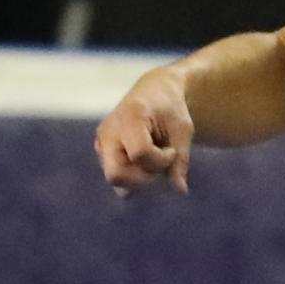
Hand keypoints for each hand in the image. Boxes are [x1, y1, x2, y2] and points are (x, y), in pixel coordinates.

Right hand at [97, 67, 195, 194]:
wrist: (154, 92)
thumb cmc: (171, 109)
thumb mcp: (183, 130)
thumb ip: (180, 160)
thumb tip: (180, 190)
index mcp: (130, 116)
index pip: (140, 154)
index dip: (161, 160)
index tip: (172, 151)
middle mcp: (109, 130)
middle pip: (116, 175)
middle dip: (143, 179)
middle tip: (160, 164)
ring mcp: (101, 142)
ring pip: (116, 180)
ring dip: (140, 179)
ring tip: (154, 160)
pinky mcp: (102, 151)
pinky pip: (117, 178)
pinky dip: (134, 178)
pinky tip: (146, 162)